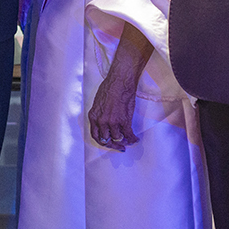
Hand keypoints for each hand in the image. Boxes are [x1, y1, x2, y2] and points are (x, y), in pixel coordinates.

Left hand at [87, 22, 153, 150]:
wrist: (119, 82)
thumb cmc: (109, 88)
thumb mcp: (98, 102)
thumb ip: (99, 114)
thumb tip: (103, 123)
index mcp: (93, 116)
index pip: (95, 135)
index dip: (102, 142)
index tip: (107, 143)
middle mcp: (101, 121)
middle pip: (105, 139)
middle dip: (113, 144)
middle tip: (119, 146)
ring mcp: (112, 122)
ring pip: (117, 138)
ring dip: (123, 141)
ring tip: (127, 141)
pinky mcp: (124, 120)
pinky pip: (128, 134)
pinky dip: (132, 139)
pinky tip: (135, 139)